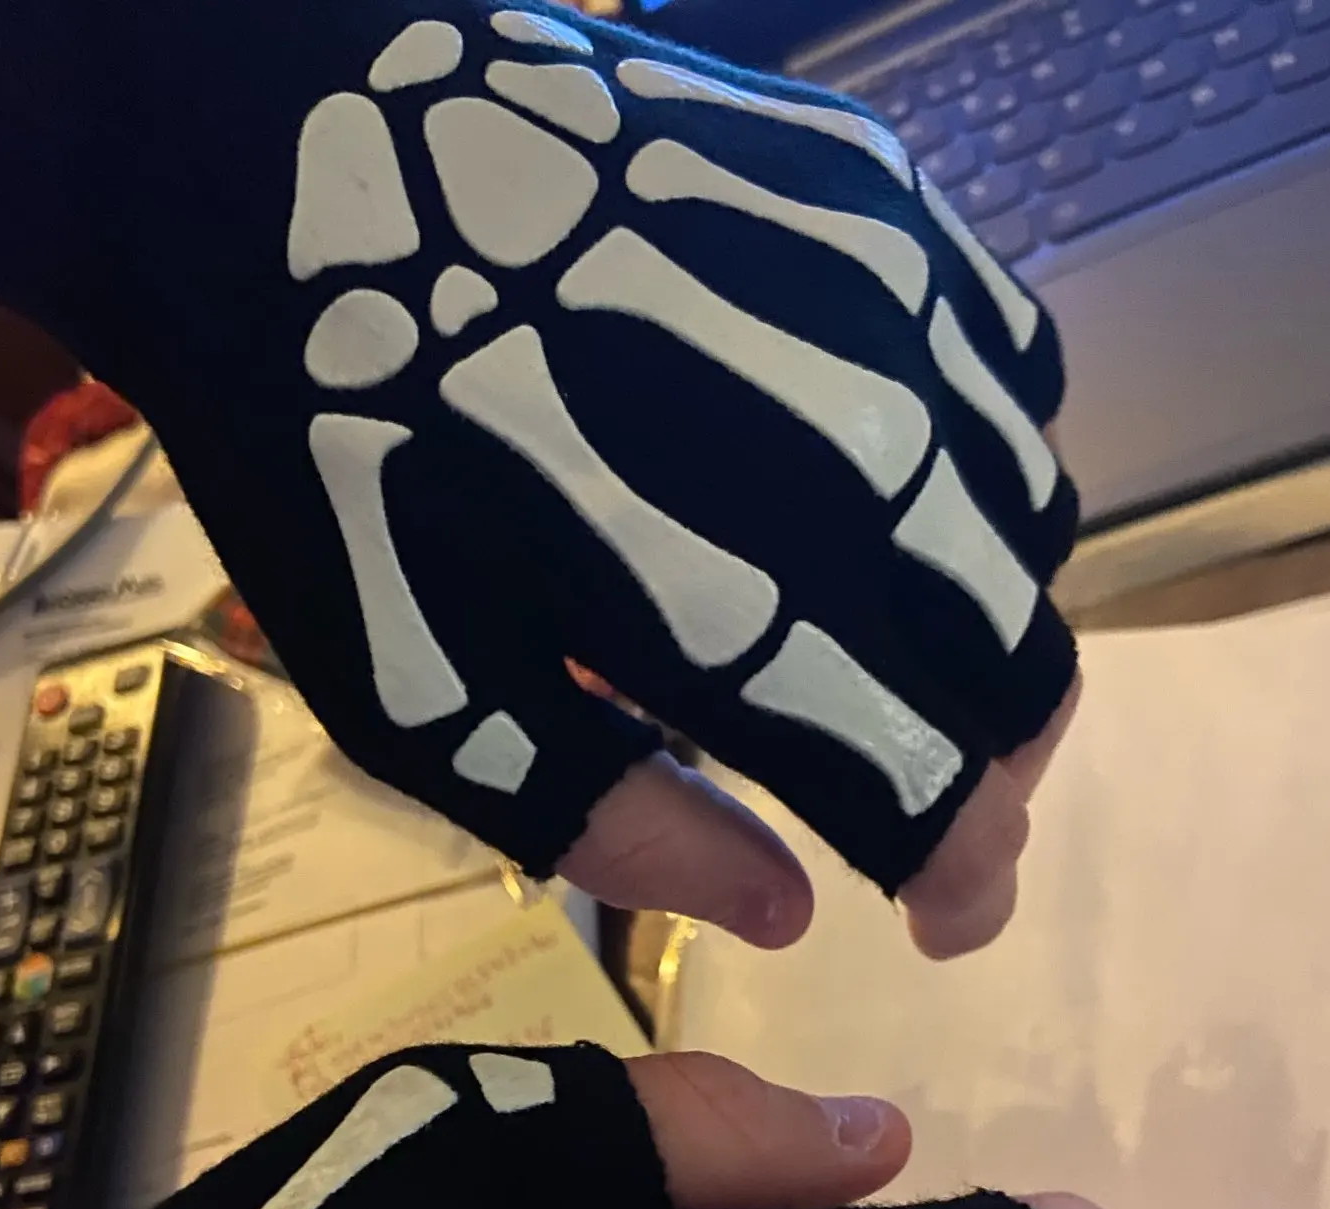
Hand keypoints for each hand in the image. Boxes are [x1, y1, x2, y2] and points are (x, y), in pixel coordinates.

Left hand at [0, 0, 1079, 952]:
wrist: (296, 165)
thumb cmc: (344, 462)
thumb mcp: (428, 700)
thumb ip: (618, 826)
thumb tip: (789, 912)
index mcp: (729, 607)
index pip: (938, 788)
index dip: (968, 879)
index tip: (950, 923)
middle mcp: (855, 462)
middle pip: (1023, 670)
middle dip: (995, 769)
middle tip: (927, 792)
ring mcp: (888, 315)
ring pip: (1033, 524)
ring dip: (987, 621)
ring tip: (892, 638)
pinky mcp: (887, 210)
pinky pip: (1012, 373)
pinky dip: (981, 466)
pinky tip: (889, 482)